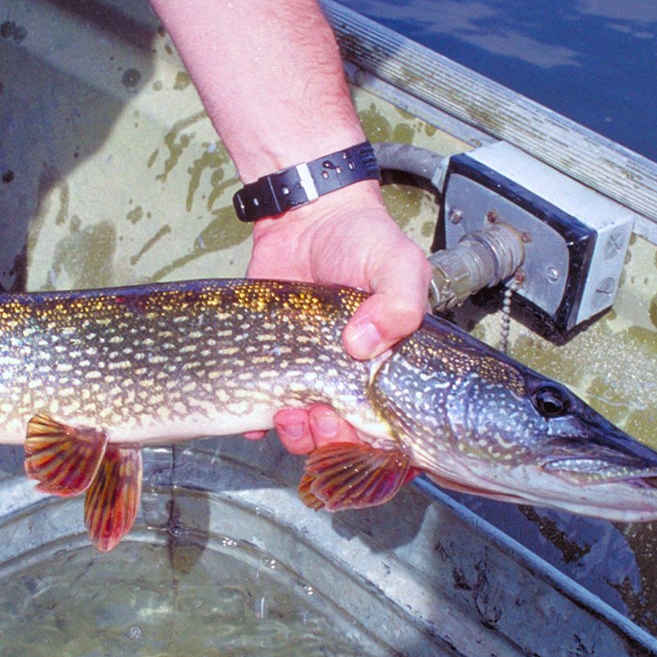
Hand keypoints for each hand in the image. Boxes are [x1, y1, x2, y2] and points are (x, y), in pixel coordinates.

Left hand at [246, 183, 430, 453]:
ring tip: (287, 414)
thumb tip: (362, 346)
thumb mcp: (399, 265)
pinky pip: (261, 409)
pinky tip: (256, 418)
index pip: (386, 426)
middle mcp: (350, 380)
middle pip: (341, 436)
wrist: (307, 217)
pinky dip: (256, 423)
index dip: (370, 439)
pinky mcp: (270, 364)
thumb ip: (400, 304)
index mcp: (388, 368)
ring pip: (302, 430)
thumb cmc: (363, 242)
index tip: (351, 422)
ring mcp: (308, 374)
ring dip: (295, 435)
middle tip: (318, 416)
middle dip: (328, 438)